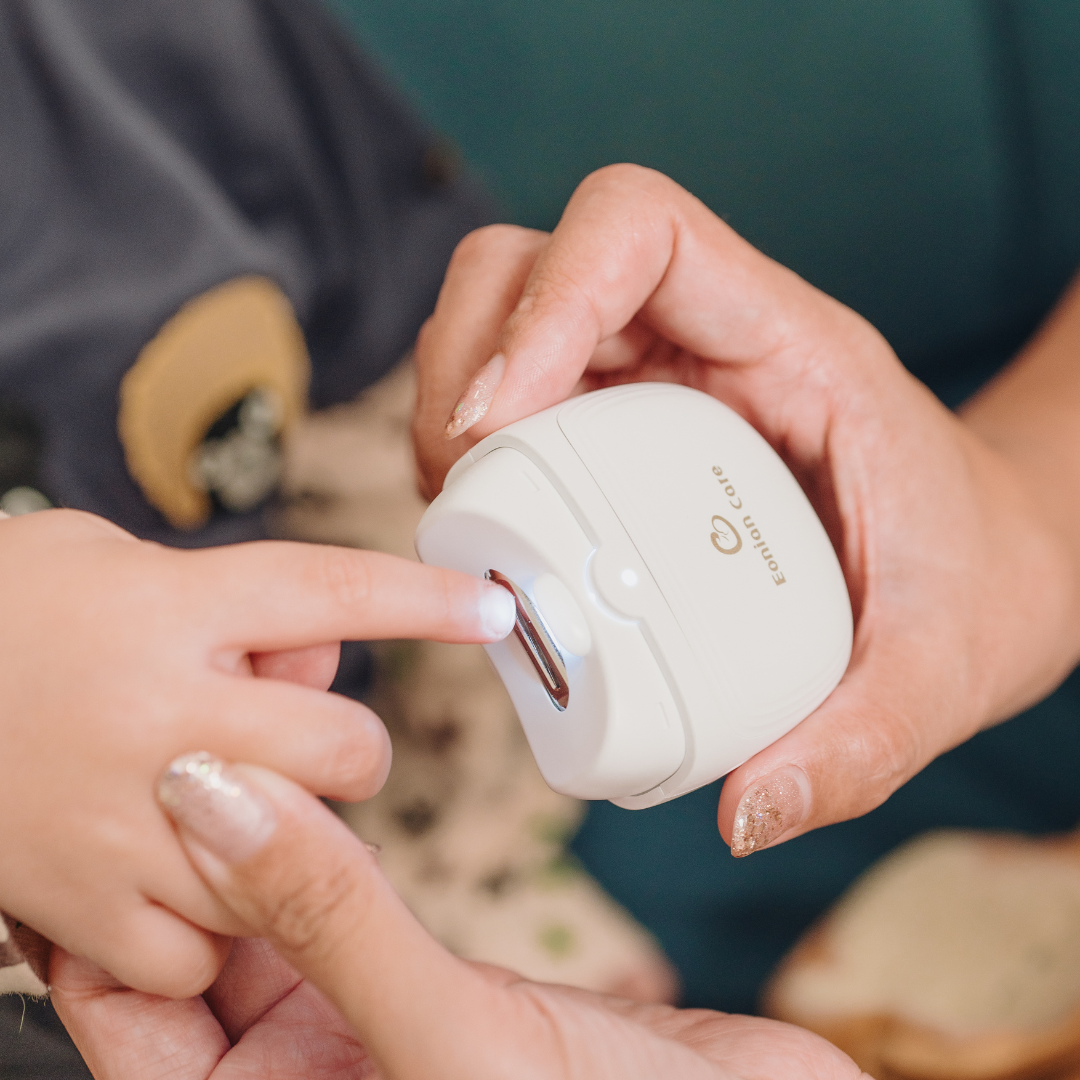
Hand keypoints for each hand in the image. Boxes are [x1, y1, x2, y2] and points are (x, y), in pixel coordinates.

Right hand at [0, 508, 513, 995]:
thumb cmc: (10, 612)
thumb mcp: (118, 562)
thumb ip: (232, 602)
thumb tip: (322, 650)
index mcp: (172, 607)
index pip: (334, 591)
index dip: (427, 600)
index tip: (493, 609)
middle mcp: (158, 707)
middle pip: (344, 746)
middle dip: (351, 753)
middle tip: (306, 748)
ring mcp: (119, 810)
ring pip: (290, 853)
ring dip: (283, 837)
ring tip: (220, 807)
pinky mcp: (76, 898)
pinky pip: (198, 942)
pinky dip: (202, 922)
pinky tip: (168, 876)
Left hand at [53, 755, 867, 1079]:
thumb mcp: (445, 1040)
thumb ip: (330, 921)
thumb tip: (218, 799)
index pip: (131, 1018)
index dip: (96, 919)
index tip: (78, 811)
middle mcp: (304, 1072)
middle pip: (189, 957)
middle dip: (169, 856)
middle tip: (143, 745)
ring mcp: (360, 1021)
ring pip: (267, 917)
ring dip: (244, 832)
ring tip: (216, 740)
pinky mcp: (420, 974)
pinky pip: (342, 897)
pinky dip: (319, 835)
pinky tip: (303, 775)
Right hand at [411, 164, 1079, 854]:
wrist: (994, 554)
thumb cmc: (978, 577)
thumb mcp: (941, 668)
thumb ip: (857, 747)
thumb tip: (743, 814)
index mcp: (790, 346)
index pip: (637, 231)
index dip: (545, 302)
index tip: (497, 427)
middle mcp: (713, 339)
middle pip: (533, 263)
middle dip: (464, 361)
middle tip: (458, 492)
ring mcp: (663, 375)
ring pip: (506, 311)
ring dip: (453, 396)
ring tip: (464, 513)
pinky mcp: (632, 422)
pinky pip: (523, 390)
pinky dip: (477, 442)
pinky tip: (495, 526)